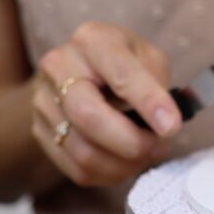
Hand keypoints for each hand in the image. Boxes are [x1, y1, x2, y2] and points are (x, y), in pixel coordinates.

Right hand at [31, 22, 181, 186]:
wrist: (79, 71)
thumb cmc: (124, 63)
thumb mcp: (148, 57)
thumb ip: (158, 83)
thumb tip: (165, 123)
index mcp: (92, 39)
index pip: (121, 74)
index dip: (148, 103)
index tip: (172, 127)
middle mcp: (59, 66)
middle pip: (89, 117)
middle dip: (131, 142)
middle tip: (159, 147)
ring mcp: (43, 100)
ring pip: (82, 150)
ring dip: (123, 163)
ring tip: (147, 155)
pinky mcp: (40, 131)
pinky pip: (76, 168)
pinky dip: (108, 174)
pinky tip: (127, 164)